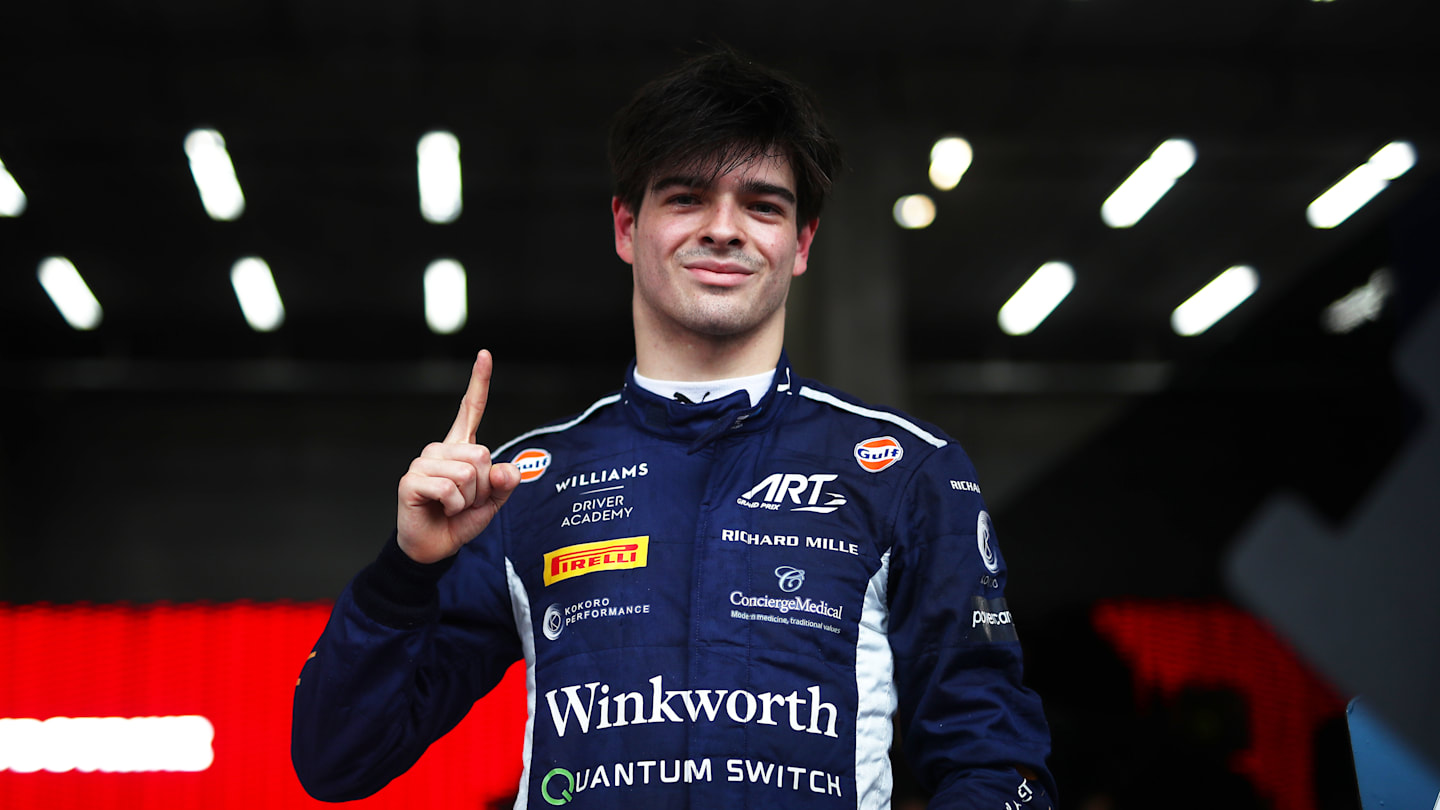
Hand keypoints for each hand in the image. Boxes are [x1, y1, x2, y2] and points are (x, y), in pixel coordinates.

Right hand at [396, 350, 519, 563]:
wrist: (433, 547)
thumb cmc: (459, 520)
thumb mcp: (492, 503)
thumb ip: (504, 484)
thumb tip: (504, 468)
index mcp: (460, 448)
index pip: (470, 410)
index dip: (479, 383)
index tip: (485, 354)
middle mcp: (440, 449)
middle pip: (481, 454)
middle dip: (483, 486)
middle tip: (466, 500)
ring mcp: (423, 463)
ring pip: (467, 473)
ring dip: (468, 499)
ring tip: (452, 506)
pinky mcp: (411, 481)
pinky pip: (448, 489)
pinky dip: (454, 506)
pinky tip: (440, 509)